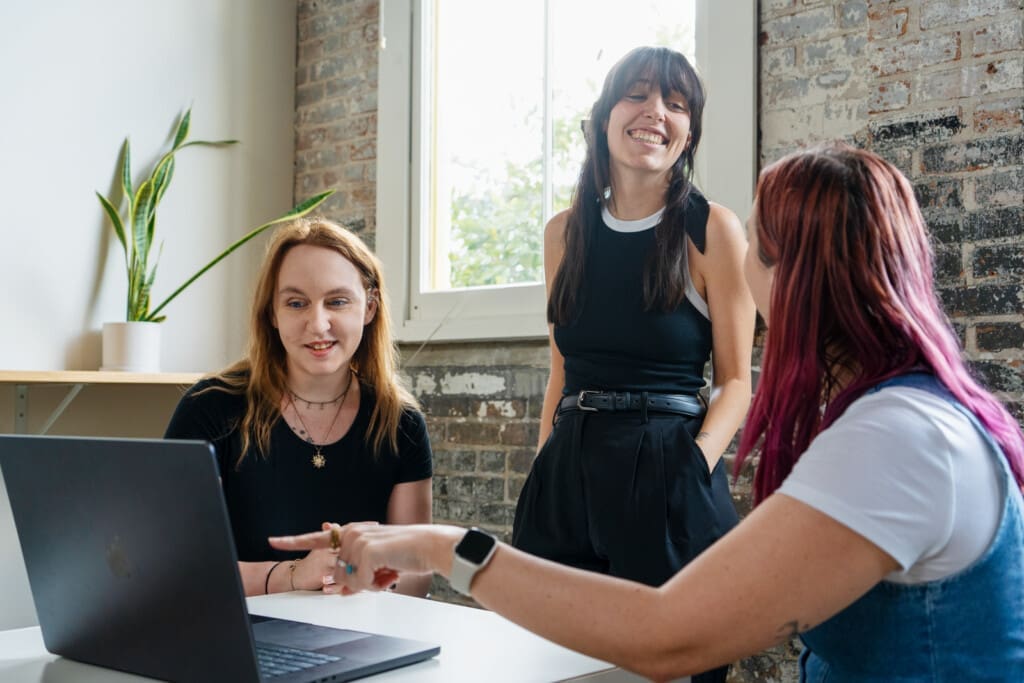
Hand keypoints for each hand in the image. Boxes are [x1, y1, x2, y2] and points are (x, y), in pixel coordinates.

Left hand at [270, 522, 459, 594]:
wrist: (430, 546)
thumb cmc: (407, 553)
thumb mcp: (377, 562)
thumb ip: (353, 571)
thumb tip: (335, 587)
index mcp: (352, 531)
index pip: (317, 537)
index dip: (293, 541)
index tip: (272, 540)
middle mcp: (351, 532)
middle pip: (336, 573)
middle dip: (358, 584)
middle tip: (382, 575)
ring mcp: (357, 540)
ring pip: (347, 581)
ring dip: (368, 585)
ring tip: (388, 572)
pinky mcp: (365, 551)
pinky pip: (359, 583)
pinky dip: (374, 586)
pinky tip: (388, 574)